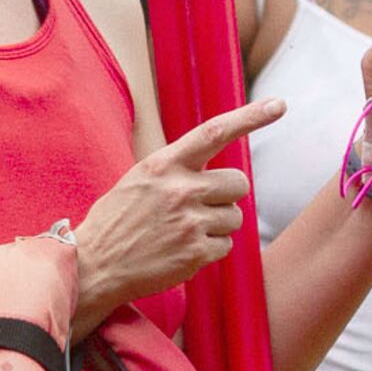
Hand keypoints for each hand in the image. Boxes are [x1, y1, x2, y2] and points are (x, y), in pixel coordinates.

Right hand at [72, 102, 279, 315]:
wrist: (92, 266)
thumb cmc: (116, 222)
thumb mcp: (139, 180)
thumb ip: (175, 170)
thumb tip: (213, 171)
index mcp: (164, 165)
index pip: (214, 132)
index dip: (250, 117)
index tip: (279, 104)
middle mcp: (180, 189)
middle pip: (238, 183)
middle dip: (227, 195)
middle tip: (202, 207)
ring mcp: (189, 222)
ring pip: (235, 217)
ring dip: (217, 226)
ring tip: (183, 232)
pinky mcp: (195, 253)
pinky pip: (226, 246)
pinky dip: (210, 250)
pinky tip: (181, 252)